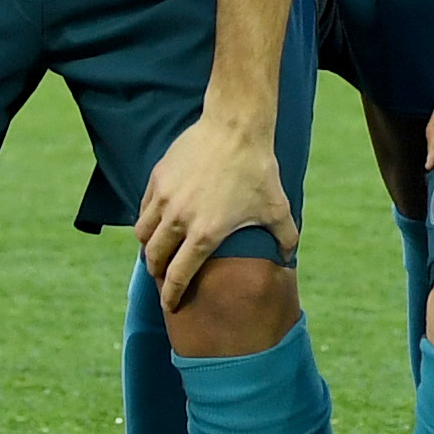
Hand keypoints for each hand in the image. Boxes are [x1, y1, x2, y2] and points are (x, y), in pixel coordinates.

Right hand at [134, 108, 297, 308]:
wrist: (235, 127)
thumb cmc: (258, 170)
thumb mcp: (278, 208)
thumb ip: (285, 238)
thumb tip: (290, 260)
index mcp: (205, 234)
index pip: (178, 275)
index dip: (172, 295)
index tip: (170, 306)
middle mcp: (179, 220)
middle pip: (154, 258)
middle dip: (157, 273)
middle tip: (163, 277)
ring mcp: (165, 198)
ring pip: (143, 235)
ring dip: (149, 247)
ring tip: (157, 249)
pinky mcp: (158, 179)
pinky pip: (143, 209)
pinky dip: (147, 221)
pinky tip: (156, 221)